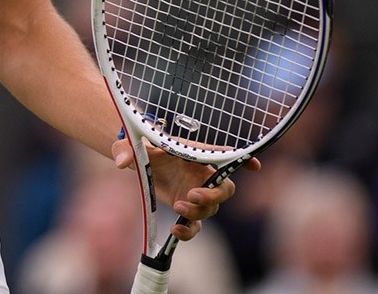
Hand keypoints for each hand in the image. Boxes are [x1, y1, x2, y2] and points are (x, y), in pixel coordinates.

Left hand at [112, 137, 259, 241]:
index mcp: (194, 155)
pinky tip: (175, 230)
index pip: (224, 155)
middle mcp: (201, 175)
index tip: (255, 165)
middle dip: (215, 196)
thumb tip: (122, 161)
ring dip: (198, 211)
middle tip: (193, 195)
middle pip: (224, 189)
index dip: (242, 160)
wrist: (139, 160)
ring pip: (211, 209)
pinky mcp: (186, 208)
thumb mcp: (130, 145)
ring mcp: (196, 193)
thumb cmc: (141, 147)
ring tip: (178, 206)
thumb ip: (125, 150)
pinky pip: (196, 225)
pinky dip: (189, 231)